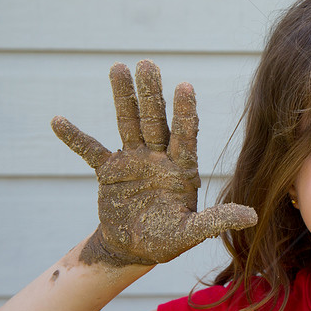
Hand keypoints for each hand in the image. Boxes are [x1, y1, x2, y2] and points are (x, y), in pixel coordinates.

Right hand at [51, 60, 256, 266]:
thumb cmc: (167, 239)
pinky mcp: (109, 171)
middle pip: (155, 120)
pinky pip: (90, 151)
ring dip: (122, 96)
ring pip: (128, 123)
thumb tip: (252, 216)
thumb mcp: (192, 233)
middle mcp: (159, 158)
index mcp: (182, 168)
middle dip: (151, 93)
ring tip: (118, 67)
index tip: (186, 85)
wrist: (134, 248)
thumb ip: (217, 220)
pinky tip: (59, 120)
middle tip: (147, 63)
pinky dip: (75, 137)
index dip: (185, 112)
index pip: (186, 134)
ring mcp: (134, 161)